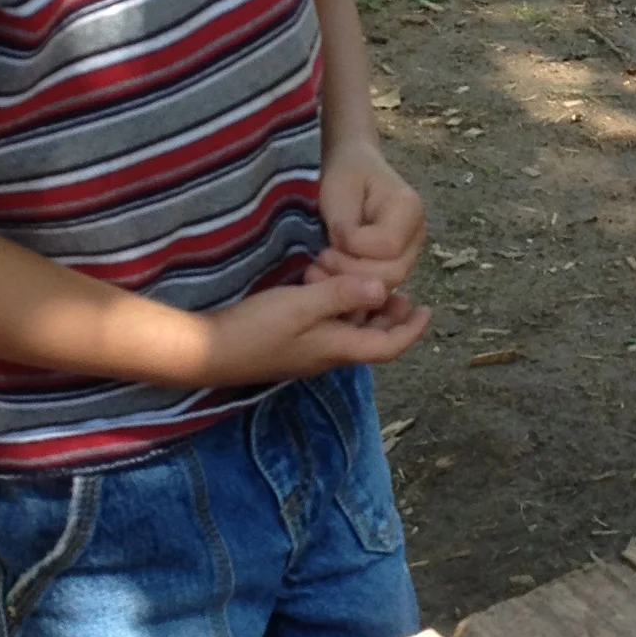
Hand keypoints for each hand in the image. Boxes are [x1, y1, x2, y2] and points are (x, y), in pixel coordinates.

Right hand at [194, 270, 430, 389]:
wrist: (208, 352)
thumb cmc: (256, 328)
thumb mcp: (302, 305)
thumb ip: (343, 296)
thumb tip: (385, 290)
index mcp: (338, 348)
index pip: (388, 346)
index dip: (411, 329)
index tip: (427, 308)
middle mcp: (328, 355)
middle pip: (371, 339)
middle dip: (391, 316)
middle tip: (401, 290)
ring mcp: (308, 352)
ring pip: (349, 331)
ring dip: (362, 308)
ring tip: (365, 280)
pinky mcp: (291, 345)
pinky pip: (327, 328)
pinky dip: (336, 308)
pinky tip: (323, 285)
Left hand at [318, 139, 425, 287]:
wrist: (353, 170)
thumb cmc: (347, 176)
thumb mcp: (340, 193)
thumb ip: (345, 226)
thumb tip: (346, 252)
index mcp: (410, 209)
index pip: (389, 245)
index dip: (356, 248)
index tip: (332, 237)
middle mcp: (417, 235)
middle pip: (393, 272)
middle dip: (352, 272)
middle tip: (322, 259)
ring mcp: (409, 253)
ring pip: (386, 285)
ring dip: (350, 282)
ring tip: (322, 268)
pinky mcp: (394, 265)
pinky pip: (377, 285)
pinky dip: (352, 286)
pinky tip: (329, 276)